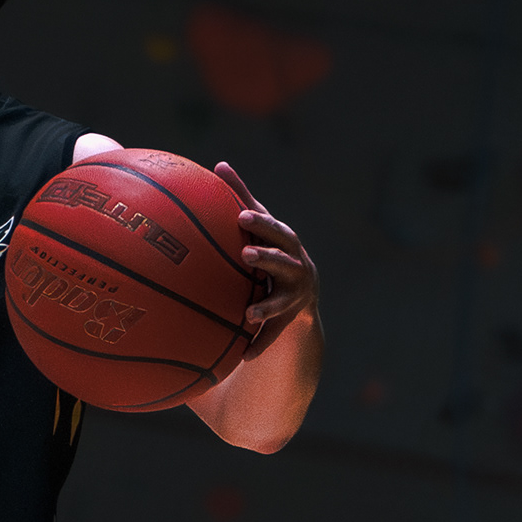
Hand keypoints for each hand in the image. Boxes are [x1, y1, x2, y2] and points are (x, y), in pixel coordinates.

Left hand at [216, 162, 317, 358]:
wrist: (302, 292)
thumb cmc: (272, 250)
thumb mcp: (259, 228)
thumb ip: (241, 198)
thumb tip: (218, 164)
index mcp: (285, 243)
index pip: (274, 230)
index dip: (260, 223)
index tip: (241, 217)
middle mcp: (297, 267)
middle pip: (284, 260)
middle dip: (267, 257)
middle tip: (246, 255)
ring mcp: (297, 295)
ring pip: (283, 300)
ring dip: (267, 305)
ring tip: (248, 312)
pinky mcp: (292, 320)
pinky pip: (275, 333)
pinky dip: (261, 343)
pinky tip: (244, 357)